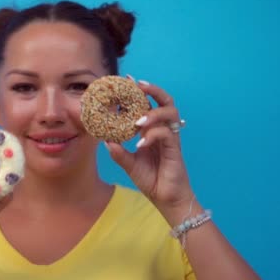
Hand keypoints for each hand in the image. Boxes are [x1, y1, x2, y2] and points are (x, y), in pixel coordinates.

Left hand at [105, 80, 193, 212]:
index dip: (139, 92)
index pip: (148, 105)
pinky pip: (166, 134)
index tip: (126, 81)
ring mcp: (171, 138)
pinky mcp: (175, 149)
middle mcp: (164, 130)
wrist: (166, 199)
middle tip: (137, 85)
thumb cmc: (151, 180)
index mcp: (153, 130)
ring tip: (138, 120)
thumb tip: (104, 140)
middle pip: (165, 101)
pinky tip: (140, 143)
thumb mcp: (129, 164)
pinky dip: (152, 135)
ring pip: (170, 112)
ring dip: (153, 112)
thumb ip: (118, 152)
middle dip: (152, 90)